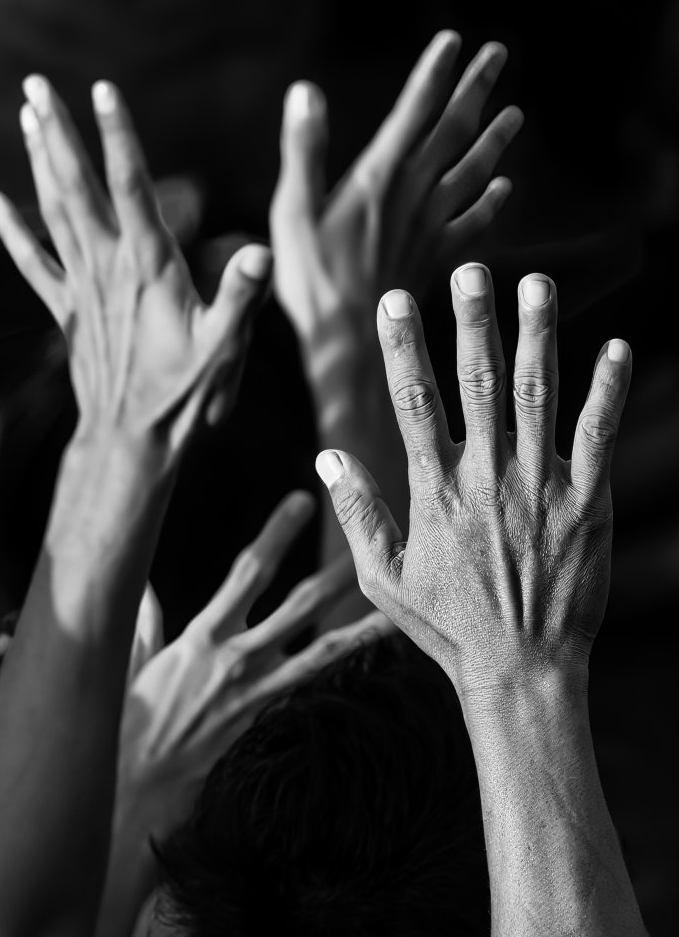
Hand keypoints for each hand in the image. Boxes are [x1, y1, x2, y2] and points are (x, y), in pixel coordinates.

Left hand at [0, 77, 270, 450]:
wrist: (131, 440)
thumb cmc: (183, 396)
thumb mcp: (224, 348)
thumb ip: (241, 297)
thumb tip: (262, 250)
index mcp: (150, 268)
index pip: (130, 188)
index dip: (118, 136)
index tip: (102, 89)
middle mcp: (109, 268)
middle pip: (77, 188)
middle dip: (58, 134)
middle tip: (37, 87)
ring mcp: (83, 288)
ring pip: (54, 211)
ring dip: (39, 162)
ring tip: (26, 117)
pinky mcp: (68, 312)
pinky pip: (33, 262)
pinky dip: (11, 230)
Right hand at [117, 491, 391, 838]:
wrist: (139, 783)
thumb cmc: (132, 717)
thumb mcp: (133, 660)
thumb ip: (145, 618)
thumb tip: (142, 583)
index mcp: (203, 634)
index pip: (247, 572)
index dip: (276, 535)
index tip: (299, 503)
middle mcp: (238, 658)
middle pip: (298, 607)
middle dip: (333, 573)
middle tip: (364, 544)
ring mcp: (259, 691)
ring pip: (322, 653)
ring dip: (359, 629)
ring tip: (392, 610)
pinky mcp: (267, 718)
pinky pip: (311, 689)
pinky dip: (337, 671)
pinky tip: (363, 659)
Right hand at [270, 32, 522, 346]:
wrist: (349, 342)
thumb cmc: (312, 280)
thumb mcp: (293, 211)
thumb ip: (304, 150)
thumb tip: (306, 91)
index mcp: (378, 177)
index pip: (413, 111)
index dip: (434, 72)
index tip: (453, 40)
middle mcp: (413, 195)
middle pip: (453, 131)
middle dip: (476, 89)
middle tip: (499, 54)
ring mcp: (430, 228)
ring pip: (472, 173)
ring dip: (494, 141)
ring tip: (516, 115)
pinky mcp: (436, 259)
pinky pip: (473, 224)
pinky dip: (492, 203)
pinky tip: (505, 188)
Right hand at [315, 265, 631, 700]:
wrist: (520, 671)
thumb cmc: (447, 625)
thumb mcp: (382, 578)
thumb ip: (357, 513)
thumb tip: (324, 456)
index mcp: (434, 491)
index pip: (413, 402)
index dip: (402, 346)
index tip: (395, 299)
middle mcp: (486, 478)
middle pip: (478, 384)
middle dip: (473, 321)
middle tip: (472, 270)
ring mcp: (540, 488)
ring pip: (537, 397)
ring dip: (538, 337)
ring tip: (538, 285)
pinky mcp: (585, 504)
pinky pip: (599, 438)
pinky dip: (607, 391)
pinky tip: (617, 347)